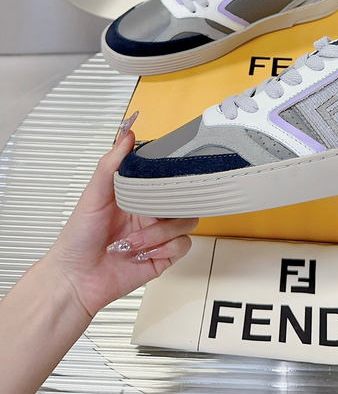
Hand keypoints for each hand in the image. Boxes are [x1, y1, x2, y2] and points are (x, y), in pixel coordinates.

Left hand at [44, 115, 196, 318]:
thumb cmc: (79, 237)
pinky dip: (164, 248)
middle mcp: (152, 212)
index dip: (174, 175)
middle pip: (184, 198)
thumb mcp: (93, 194)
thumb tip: (126, 134)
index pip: (168, 177)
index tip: (173, 174)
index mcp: (139, 194)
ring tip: (133, 241)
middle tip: (150, 213)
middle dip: (170, 207)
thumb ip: (111, 164)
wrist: (75, 279)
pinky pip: (182, 245)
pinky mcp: (164, 255)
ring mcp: (159, 234)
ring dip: (159, 233)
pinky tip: (143, 253)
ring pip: (185, 222)